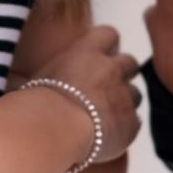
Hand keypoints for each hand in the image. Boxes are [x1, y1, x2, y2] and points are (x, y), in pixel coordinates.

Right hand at [32, 24, 143, 169]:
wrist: (53, 131)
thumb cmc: (37, 103)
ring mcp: (124, 96)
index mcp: (87, 52)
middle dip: (122, 75)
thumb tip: (37, 80)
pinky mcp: (131, 124)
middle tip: (104, 91)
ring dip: (123, 103)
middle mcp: (111, 69)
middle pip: (130, 63)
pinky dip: (124, 129)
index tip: (99, 58)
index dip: (107, 46)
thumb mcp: (38, 79)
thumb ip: (51, 75)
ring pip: (135, 94)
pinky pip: (133, 124)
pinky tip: (107, 138)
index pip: (108, 35)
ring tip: (104, 118)